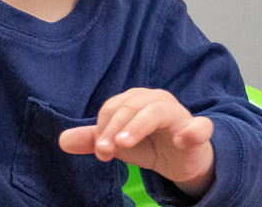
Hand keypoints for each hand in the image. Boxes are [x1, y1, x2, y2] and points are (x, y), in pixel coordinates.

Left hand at [58, 88, 215, 196]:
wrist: (181, 161)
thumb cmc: (149, 145)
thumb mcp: (119, 144)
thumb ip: (94, 140)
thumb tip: (62, 140)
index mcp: (137, 100)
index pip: (113, 107)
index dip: (102, 129)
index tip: (100, 153)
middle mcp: (157, 101)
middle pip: (130, 107)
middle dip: (113, 130)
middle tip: (104, 153)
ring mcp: (179, 114)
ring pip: (157, 112)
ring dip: (138, 126)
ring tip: (124, 143)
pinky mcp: (198, 131)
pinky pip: (199, 127)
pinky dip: (192, 130)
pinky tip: (181, 139)